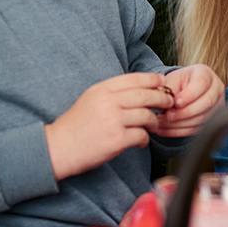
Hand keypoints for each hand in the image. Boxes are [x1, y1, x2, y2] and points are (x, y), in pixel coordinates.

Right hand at [46, 73, 169, 178]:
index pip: (134, 79)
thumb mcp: (90, 99)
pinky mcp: (117, 140)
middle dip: (162, 98)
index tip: (162, 82)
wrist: (59, 148)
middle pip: (146, 95)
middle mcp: (108, 102)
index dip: (152, 80)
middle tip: (168, 102)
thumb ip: (112, 92)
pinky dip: (145, 139)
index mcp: (102, 89)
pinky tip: (141, 141)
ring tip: (154, 124)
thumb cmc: (75, 126)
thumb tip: (138, 88)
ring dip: (154, 121)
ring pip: (147, 115)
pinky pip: (142, 136)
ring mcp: (113, 121)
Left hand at [156, 65, 223, 136]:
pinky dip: (180, 131)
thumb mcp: (172, 81)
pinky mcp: (212, 121)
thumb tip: (164, 104)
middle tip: (168, 115)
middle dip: (184, 112)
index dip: (188, 95)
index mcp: (206, 74)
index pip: (201, 84)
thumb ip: (169, 90)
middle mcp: (216, 90)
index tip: (175, 103)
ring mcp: (217, 106)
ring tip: (163, 123)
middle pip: (206, 103)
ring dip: (180, 124)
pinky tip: (166, 129)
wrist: (182, 91)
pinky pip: (197, 129)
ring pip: (202, 119)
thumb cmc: (177, 84)